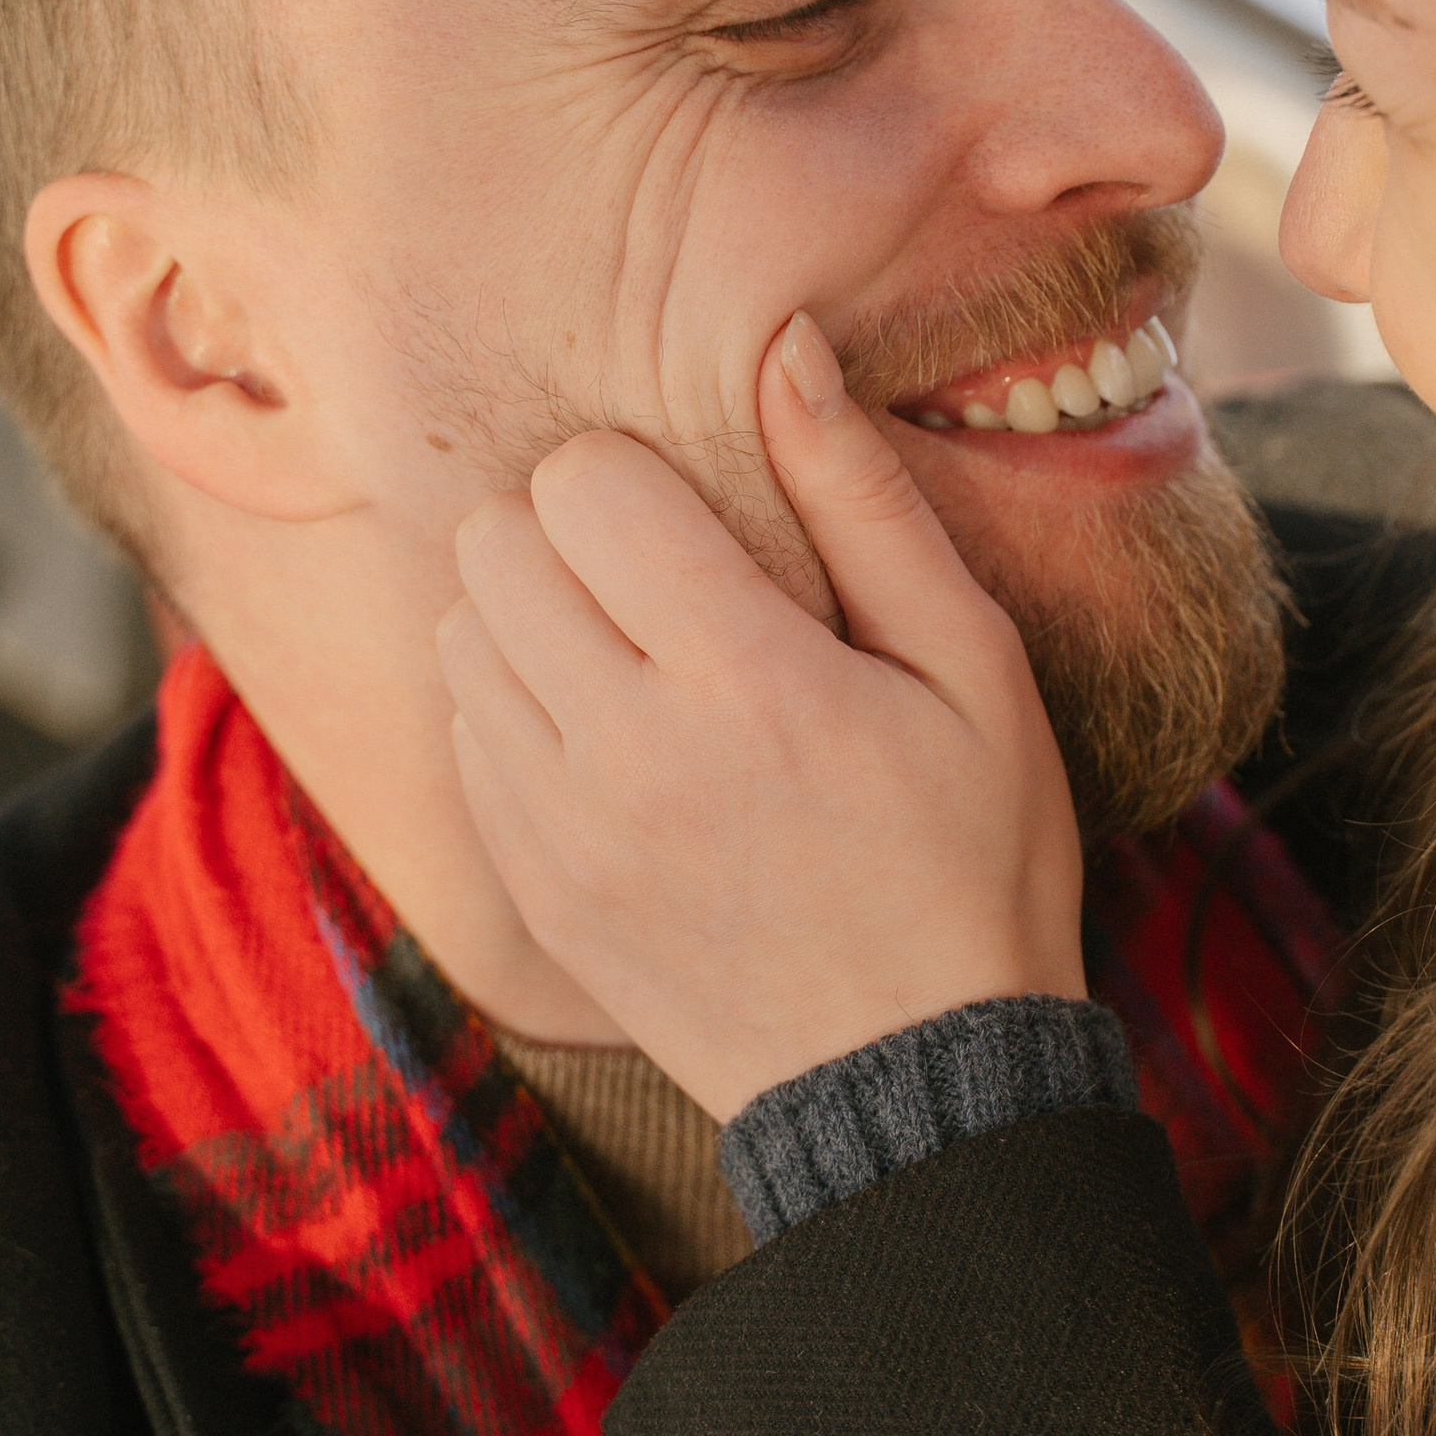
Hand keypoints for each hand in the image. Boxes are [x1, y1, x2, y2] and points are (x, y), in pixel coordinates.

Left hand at [436, 314, 1086, 1119]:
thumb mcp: (976, 669)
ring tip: (629, 655)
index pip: (586, 488)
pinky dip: (517, 711)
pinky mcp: (534, 891)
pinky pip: (466, 740)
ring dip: (529, 617)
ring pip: (459, 636)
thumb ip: (865, 504)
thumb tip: (786, 349)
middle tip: (655, 575)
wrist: (916, 1085)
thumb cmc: (975, 860)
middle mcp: (629, 754)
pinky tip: (611, 739)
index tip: (700, 521)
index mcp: (750, 684)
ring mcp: (563, 833)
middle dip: (568, 530)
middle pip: (494, 545)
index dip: (638, 476)